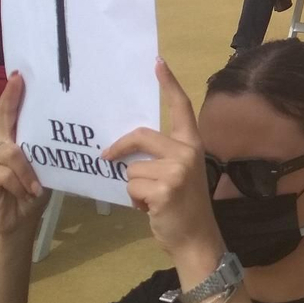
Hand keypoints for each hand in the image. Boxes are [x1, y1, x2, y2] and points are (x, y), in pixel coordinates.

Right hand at [0, 73, 52, 236]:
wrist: (16, 223)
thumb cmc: (31, 194)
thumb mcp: (44, 171)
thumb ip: (44, 154)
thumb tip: (64, 136)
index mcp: (14, 140)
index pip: (10, 113)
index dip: (12, 94)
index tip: (18, 75)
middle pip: (4, 121)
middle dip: (13, 102)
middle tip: (19, 82)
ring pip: (10, 152)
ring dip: (26, 171)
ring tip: (35, 187)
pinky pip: (3, 173)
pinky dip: (18, 183)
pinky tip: (25, 193)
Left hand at [101, 60, 217, 257]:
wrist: (196, 240)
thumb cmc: (185, 208)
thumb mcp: (179, 175)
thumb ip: (161, 157)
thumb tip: (125, 149)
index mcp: (192, 145)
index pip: (181, 108)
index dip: (169, 84)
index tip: (157, 62)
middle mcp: (187, 152)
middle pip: (141, 135)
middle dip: (120, 149)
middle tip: (106, 158)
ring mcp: (177, 170)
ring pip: (131, 168)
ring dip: (134, 187)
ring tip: (152, 200)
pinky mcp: (164, 188)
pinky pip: (131, 186)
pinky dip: (135, 201)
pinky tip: (152, 210)